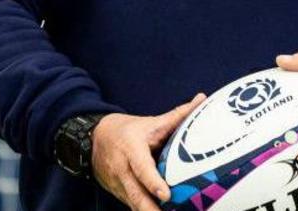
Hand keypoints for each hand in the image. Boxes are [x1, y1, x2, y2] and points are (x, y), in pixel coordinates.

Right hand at [91, 93, 205, 210]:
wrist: (95, 138)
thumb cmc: (129, 130)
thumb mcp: (151, 122)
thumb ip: (177, 115)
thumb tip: (201, 99)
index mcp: (131, 148)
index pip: (141, 167)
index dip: (153, 181)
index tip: (165, 194)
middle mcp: (122, 168)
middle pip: (135, 194)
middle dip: (150, 209)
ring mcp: (118, 183)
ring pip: (133, 204)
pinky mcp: (118, 193)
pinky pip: (132, 206)